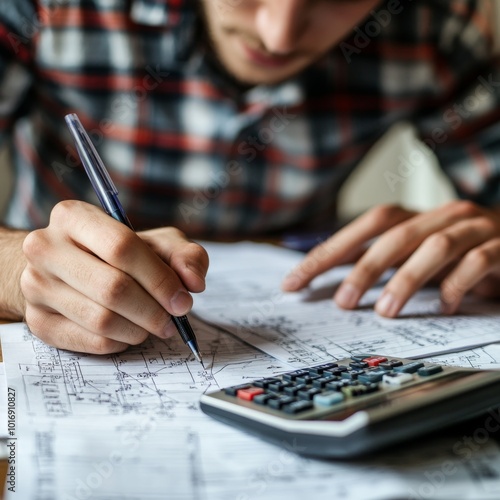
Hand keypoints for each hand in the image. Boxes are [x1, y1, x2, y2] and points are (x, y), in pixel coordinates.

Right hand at [21, 201, 208, 353]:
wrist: (66, 270)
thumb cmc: (117, 253)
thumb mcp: (156, 243)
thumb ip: (184, 255)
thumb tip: (193, 282)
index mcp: (73, 217)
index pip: (122, 247)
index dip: (159, 279)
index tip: (182, 301)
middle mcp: (45, 247)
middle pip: (112, 288)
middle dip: (153, 311)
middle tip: (172, 320)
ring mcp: (35, 286)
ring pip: (101, 319)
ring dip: (139, 329)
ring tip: (153, 325)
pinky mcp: (37, 321)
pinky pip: (89, 341)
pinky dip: (120, 342)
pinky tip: (130, 332)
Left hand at [282, 201, 499, 315]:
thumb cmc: (462, 252)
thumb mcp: (418, 256)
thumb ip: (384, 264)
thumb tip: (336, 283)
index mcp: (416, 217)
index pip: (365, 226)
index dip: (329, 250)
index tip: (296, 280)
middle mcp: (441, 215)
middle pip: (394, 235)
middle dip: (364, 268)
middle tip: (343, 302)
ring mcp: (473, 228)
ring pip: (434, 246)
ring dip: (406, 279)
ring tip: (385, 311)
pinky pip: (476, 262)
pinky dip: (456, 284)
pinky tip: (443, 307)